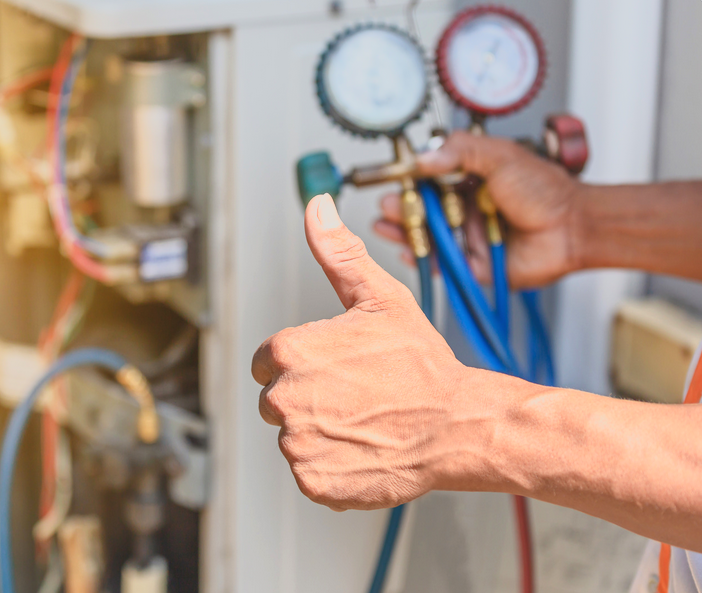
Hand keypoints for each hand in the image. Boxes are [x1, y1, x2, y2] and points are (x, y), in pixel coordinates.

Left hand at [251, 194, 483, 510]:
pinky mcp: (314, 481)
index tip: (335, 369)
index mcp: (288, 353)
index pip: (266, 362)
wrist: (458, 425)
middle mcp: (284, 399)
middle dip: (308, 398)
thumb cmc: (422, 365)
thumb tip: (317, 207)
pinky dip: (332, 466)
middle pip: (276, 400)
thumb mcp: (380, 298)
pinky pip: (310, 472)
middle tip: (355, 395)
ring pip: (294, 437)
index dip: (302, 364)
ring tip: (364, 421)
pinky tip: (363, 448)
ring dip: (321, 432)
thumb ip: (338, 253)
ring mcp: (298, 444)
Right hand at [373, 131, 583, 288]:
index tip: (392, 179)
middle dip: (399, 209)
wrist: (573, 227)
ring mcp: (467, 237)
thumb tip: (423, 158)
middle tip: (385, 205)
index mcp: (470, 181)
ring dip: (403, 232)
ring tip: (385, 225)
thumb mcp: (500, 156)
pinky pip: (441, 264)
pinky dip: (421, 259)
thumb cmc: (545, 190)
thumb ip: (461, 151)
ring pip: (427, 237)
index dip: (409, 181)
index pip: (429, 180)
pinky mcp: (472, 265)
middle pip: (422, 211)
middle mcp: (465, 209)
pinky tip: (406, 250)